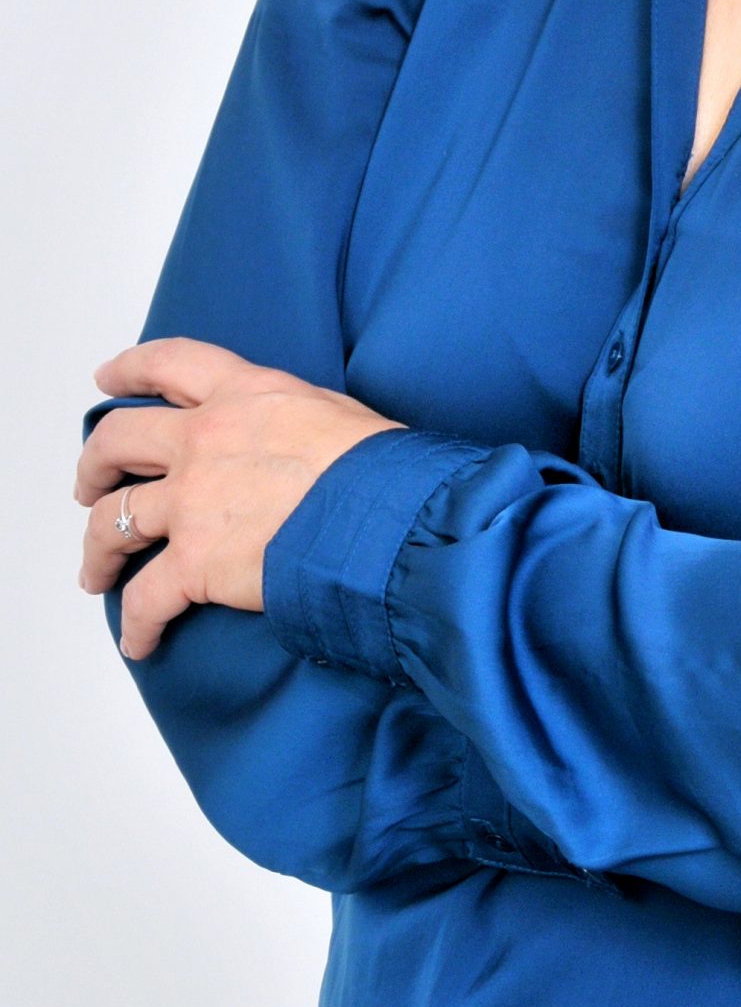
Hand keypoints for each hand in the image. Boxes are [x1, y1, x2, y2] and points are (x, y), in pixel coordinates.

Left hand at [74, 336, 405, 660]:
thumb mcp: (333, 411)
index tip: (108, 378)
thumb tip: (292, 440)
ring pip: (113, 521)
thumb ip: (290, 418)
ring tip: (97, 573)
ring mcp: (191, 501)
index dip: (131, 369)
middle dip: (94, 466)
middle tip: (91, 486)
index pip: (171, 364)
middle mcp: (203, 440)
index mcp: (243, 395)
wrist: (384, 516)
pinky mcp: (194, 564)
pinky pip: (145, 600)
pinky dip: (137, 625)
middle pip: (118, 442)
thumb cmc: (380, 468)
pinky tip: (139, 641)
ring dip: (97, 550)